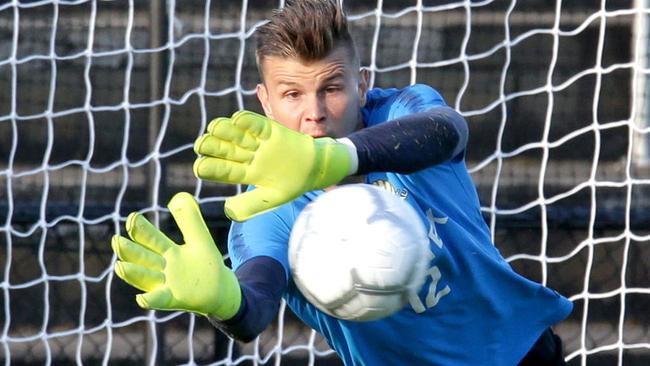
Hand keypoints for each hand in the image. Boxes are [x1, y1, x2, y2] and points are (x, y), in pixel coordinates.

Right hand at [111, 192, 240, 319]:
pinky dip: (151, 300)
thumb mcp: (200, 239)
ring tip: (119, 266)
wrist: (222, 290)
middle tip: (116, 240)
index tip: (132, 217)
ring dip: (133, 273)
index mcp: (168, 252)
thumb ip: (190, 220)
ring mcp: (167, 285)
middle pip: (143, 258)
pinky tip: (141, 299)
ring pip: (146, 278)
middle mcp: (163, 268)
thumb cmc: (208, 265)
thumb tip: (179, 197)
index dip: (142, 229)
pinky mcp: (175, 300)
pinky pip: (161, 300)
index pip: (151, 239)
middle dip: (129, 250)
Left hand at [193, 111, 351, 220]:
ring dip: (224, 130)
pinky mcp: (271, 131)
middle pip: (226, 150)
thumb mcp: (273, 198)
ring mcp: (258, 143)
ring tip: (214, 128)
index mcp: (246, 173)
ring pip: (237, 135)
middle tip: (200, 145)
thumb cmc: (294, 185)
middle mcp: (248, 156)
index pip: (224, 170)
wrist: (317, 170)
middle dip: (213, 146)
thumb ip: (251, 205)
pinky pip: (257, 124)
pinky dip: (248, 121)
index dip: (211, 168)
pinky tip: (236, 119)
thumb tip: (227, 211)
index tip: (199, 168)